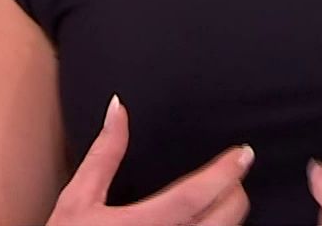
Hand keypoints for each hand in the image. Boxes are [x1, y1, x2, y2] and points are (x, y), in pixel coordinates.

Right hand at [47, 95, 253, 225]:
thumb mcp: (78, 199)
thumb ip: (104, 154)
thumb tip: (118, 108)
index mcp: (140, 224)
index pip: (195, 196)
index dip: (225, 172)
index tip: (244, 153)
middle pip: (222, 219)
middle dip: (234, 192)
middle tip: (234, 174)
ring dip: (229, 216)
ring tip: (223, 198)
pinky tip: (208, 221)